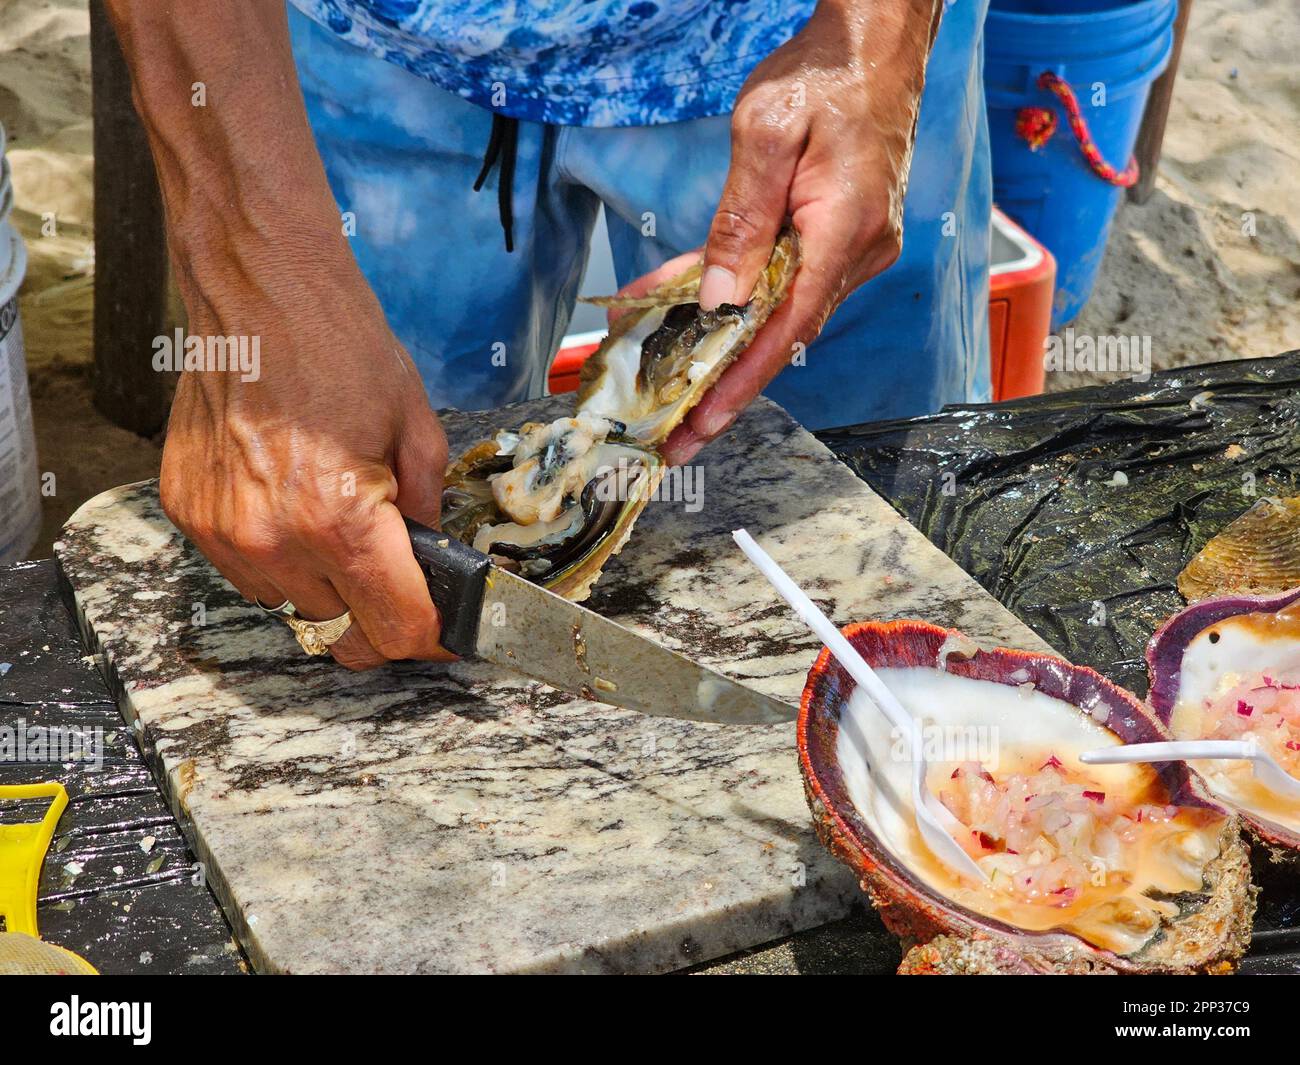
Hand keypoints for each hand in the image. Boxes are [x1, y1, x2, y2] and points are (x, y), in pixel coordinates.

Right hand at [160, 249, 454, 669]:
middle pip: (344, 627)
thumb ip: (430, 511)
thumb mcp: (417, 429)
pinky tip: (289, 501)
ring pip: (293, 605)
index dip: (433, 637)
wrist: (259, 292)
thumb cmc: (340, 347)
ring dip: (325, 583)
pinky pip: (245, 571)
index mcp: (340, 519)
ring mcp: (223, 532)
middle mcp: (273, 539)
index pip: (396, 628)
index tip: (447, 631)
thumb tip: (434, 561)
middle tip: (393, 566)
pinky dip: (277, 556)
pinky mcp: (189, 514)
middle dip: (379, 607)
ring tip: (334, 515)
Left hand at [617, 0, 942, 465]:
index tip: (705, 422)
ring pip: (781, 310)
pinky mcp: (841, 236)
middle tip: (681, 428)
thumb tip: (721, 299)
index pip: (787, 328)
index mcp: (844, 232)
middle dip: (728, 382)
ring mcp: (853, 247)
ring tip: (675, 376)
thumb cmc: (824, 76)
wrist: (877, 43)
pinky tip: (695, 308)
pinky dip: (741, 298)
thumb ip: (740, 221)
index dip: (742, 382)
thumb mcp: (765, 137)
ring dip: (728, 343)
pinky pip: (786, 279)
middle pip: (783, 333)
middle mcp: (857, 252)